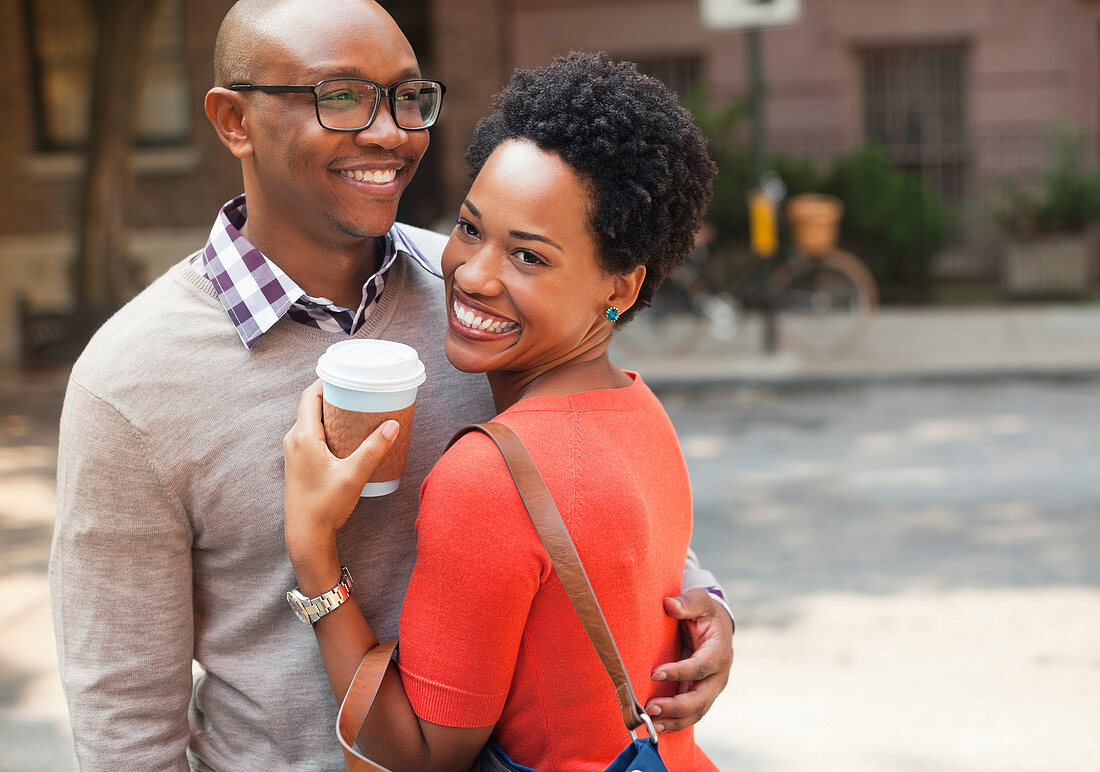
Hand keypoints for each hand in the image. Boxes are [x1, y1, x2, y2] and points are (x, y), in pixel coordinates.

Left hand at [283, 380, 398, 564]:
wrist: (305, 535)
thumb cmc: (325, 506)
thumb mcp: (354, 475)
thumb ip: (373, 449)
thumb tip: (393, 425)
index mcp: (302, 436)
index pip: (311, 395)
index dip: (328, 381)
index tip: (348, 375)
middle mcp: (294, 440)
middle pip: (312, 405)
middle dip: (335, 395)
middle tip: (360, 391)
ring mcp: (294, 452)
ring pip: (311, 420)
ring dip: (331, 412)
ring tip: (357, 410)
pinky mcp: (299, 463)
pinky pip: (311, 434)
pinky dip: (327, 427)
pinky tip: (347, 435)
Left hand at [645, 588, 733, 732]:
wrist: (715, 625)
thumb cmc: (704, 612)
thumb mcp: (699, 601)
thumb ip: (686, 603)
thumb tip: (669, 604)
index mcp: (720, 652)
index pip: (701, 667)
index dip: (679, 672)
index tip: (655, 673)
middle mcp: (719, 675)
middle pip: (702, 698)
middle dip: (677, 707)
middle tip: (650, 707)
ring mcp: (711, 688)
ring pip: (697, 712)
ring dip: (674, 721)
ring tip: (651, 725)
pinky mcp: (701, 695)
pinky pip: (690, 714)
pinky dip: (675, 722)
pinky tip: (656, 727)